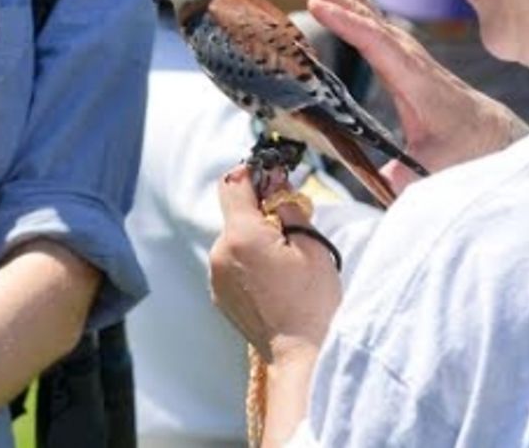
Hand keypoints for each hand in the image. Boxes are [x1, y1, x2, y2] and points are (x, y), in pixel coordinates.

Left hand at [209, 165, 338, 364]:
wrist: (301, 354)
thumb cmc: (312, 303)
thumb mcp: (312, 246)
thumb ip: (290, 209)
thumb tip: (277, 187)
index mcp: (241, 236)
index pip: (233, 183)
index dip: (253, 174)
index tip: (272, 177)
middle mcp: (220, 253)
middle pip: (233, 212)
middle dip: (259, 210)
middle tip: (290, 223)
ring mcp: (216, 275)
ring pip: (233, 237)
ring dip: (254, 237)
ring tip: (285, 258)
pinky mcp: (219, 293)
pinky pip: (231, 261)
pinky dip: (248, 259)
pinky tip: (273, 277)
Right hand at [284, 0, 528, 182]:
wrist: (487, 133)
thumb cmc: (462, 148)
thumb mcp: (435, 167)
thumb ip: (409, 176)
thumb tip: (388, 183)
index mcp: (413, 78)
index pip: (377, 43)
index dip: (346, 23)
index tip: (315, 5)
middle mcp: (407, 54)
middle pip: (365, 13)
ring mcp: (403, 47)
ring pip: (365, 7)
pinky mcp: (397, 49)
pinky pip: (366, 15)